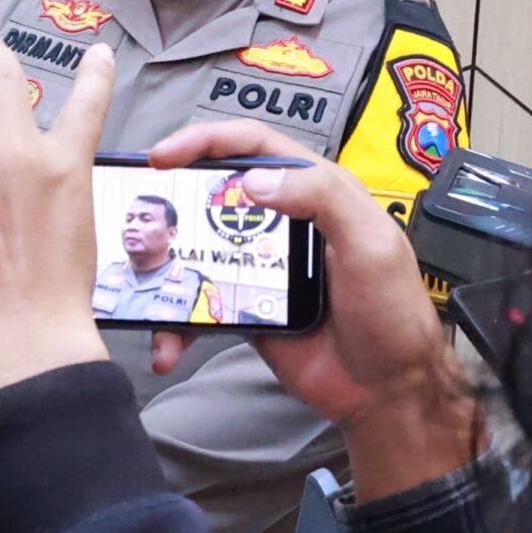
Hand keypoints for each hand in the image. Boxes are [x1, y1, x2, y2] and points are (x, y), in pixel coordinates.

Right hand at [149, 120, 479, 503]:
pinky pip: (200, 304)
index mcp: (317, 191)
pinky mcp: (247, 308)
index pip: (254, 146)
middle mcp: (285, 221)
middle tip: (138, 216)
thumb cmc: (393, 312)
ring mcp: (262, 266)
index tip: (164, 156)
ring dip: (167, 268)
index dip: (206, 141)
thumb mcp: (371, 243)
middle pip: (215, 193)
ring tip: (144, 286)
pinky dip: (178, 323)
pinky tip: (169, 346)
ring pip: (199, 250)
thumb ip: (322, 197)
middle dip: (171, 201)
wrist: (389, 391)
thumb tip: (255, 179)